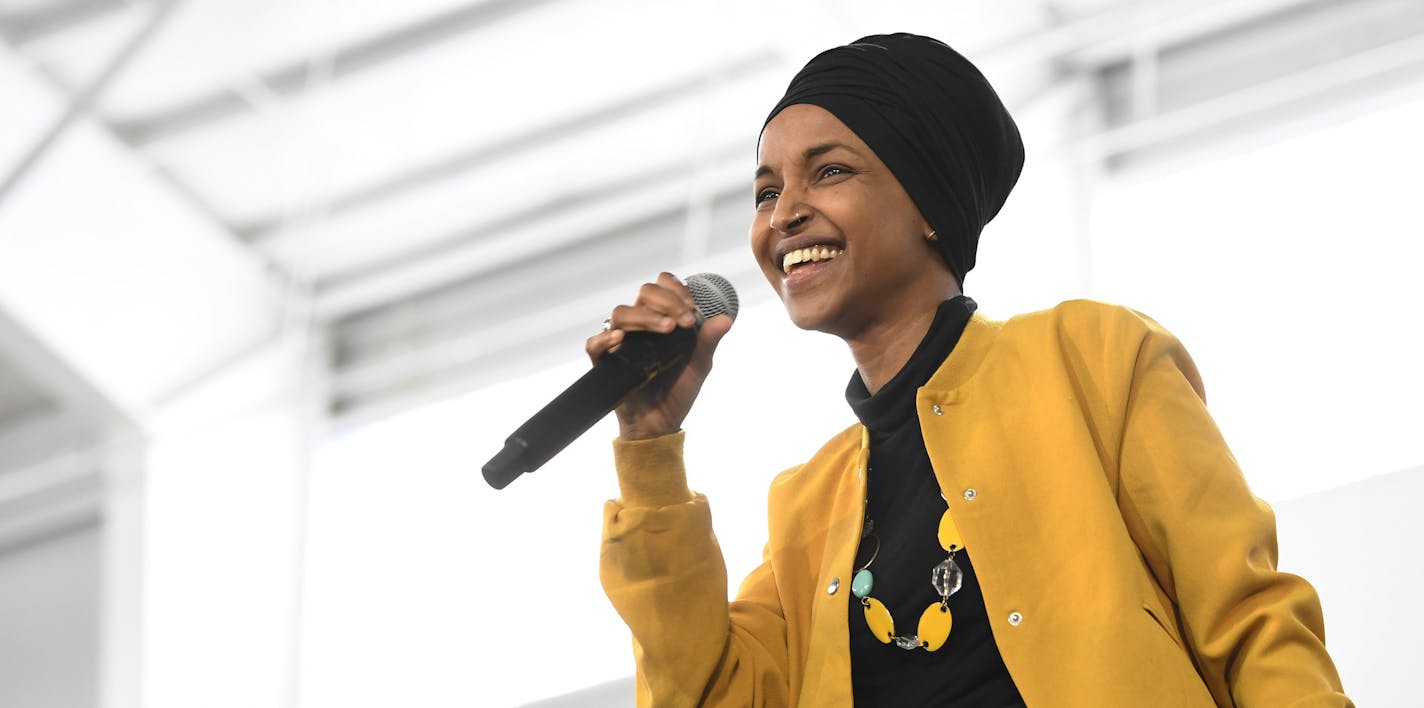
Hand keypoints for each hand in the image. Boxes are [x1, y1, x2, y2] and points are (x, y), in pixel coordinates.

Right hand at [584, 272, 733, 439]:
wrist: (661, 423)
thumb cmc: (678, 390)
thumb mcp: (699, 365)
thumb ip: (709, 341)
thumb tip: (727, 319)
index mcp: (662, 318)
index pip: (662, 286)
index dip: (676, 289)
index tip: (692, 308)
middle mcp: (640, 324)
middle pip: (644, 293)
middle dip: (667, 301)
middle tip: (685, 322)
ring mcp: (621, 341)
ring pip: (621, 313)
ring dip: (646, 317)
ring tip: (668, 329)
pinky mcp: (605, 361)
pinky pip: (595, 344)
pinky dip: (605, 339)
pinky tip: (621, 339)